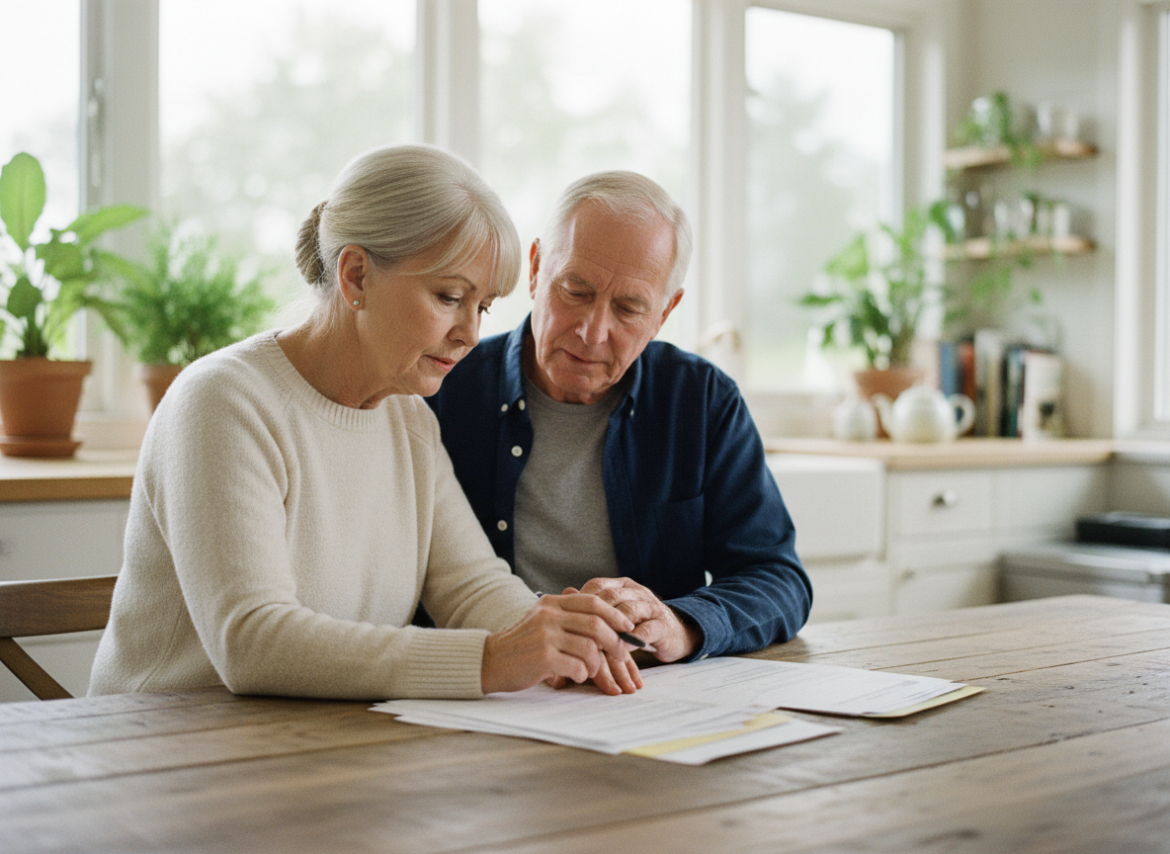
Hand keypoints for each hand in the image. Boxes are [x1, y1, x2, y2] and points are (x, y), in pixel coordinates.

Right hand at [481, 592, 637, 694]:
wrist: (491, 661)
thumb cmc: (522, 644)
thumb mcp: (542, 620)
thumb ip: (568, 616)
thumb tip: (607, 620)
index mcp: (552, 603)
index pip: (592, 602)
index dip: (615, 615)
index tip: (628, 627)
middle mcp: (549, 616)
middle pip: (596, 624)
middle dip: (615, 641)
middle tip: (622, 654)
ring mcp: (545, 636)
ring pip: (589, 647)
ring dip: (596, 663)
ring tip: (590, 670)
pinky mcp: (543, 658)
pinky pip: (577, 666)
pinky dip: (582, 674)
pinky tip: (576, 676)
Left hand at [571, 578, 701, 662]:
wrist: (675, 634)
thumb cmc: (637, 625)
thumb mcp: (614, 614)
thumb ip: (591, 608)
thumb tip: (565, 594)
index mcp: (621, 585)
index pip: (597, 586)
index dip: (581, 601)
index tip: (566, 620)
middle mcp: (636, 592)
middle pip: (611, 597)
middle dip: (593, 615)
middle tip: (576, 634)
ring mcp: (651, 607)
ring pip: (629, 611)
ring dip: (612, 629)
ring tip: (596, 644)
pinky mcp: (663, 626)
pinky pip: (647, 630)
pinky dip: (632, 640)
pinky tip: (620, 651)